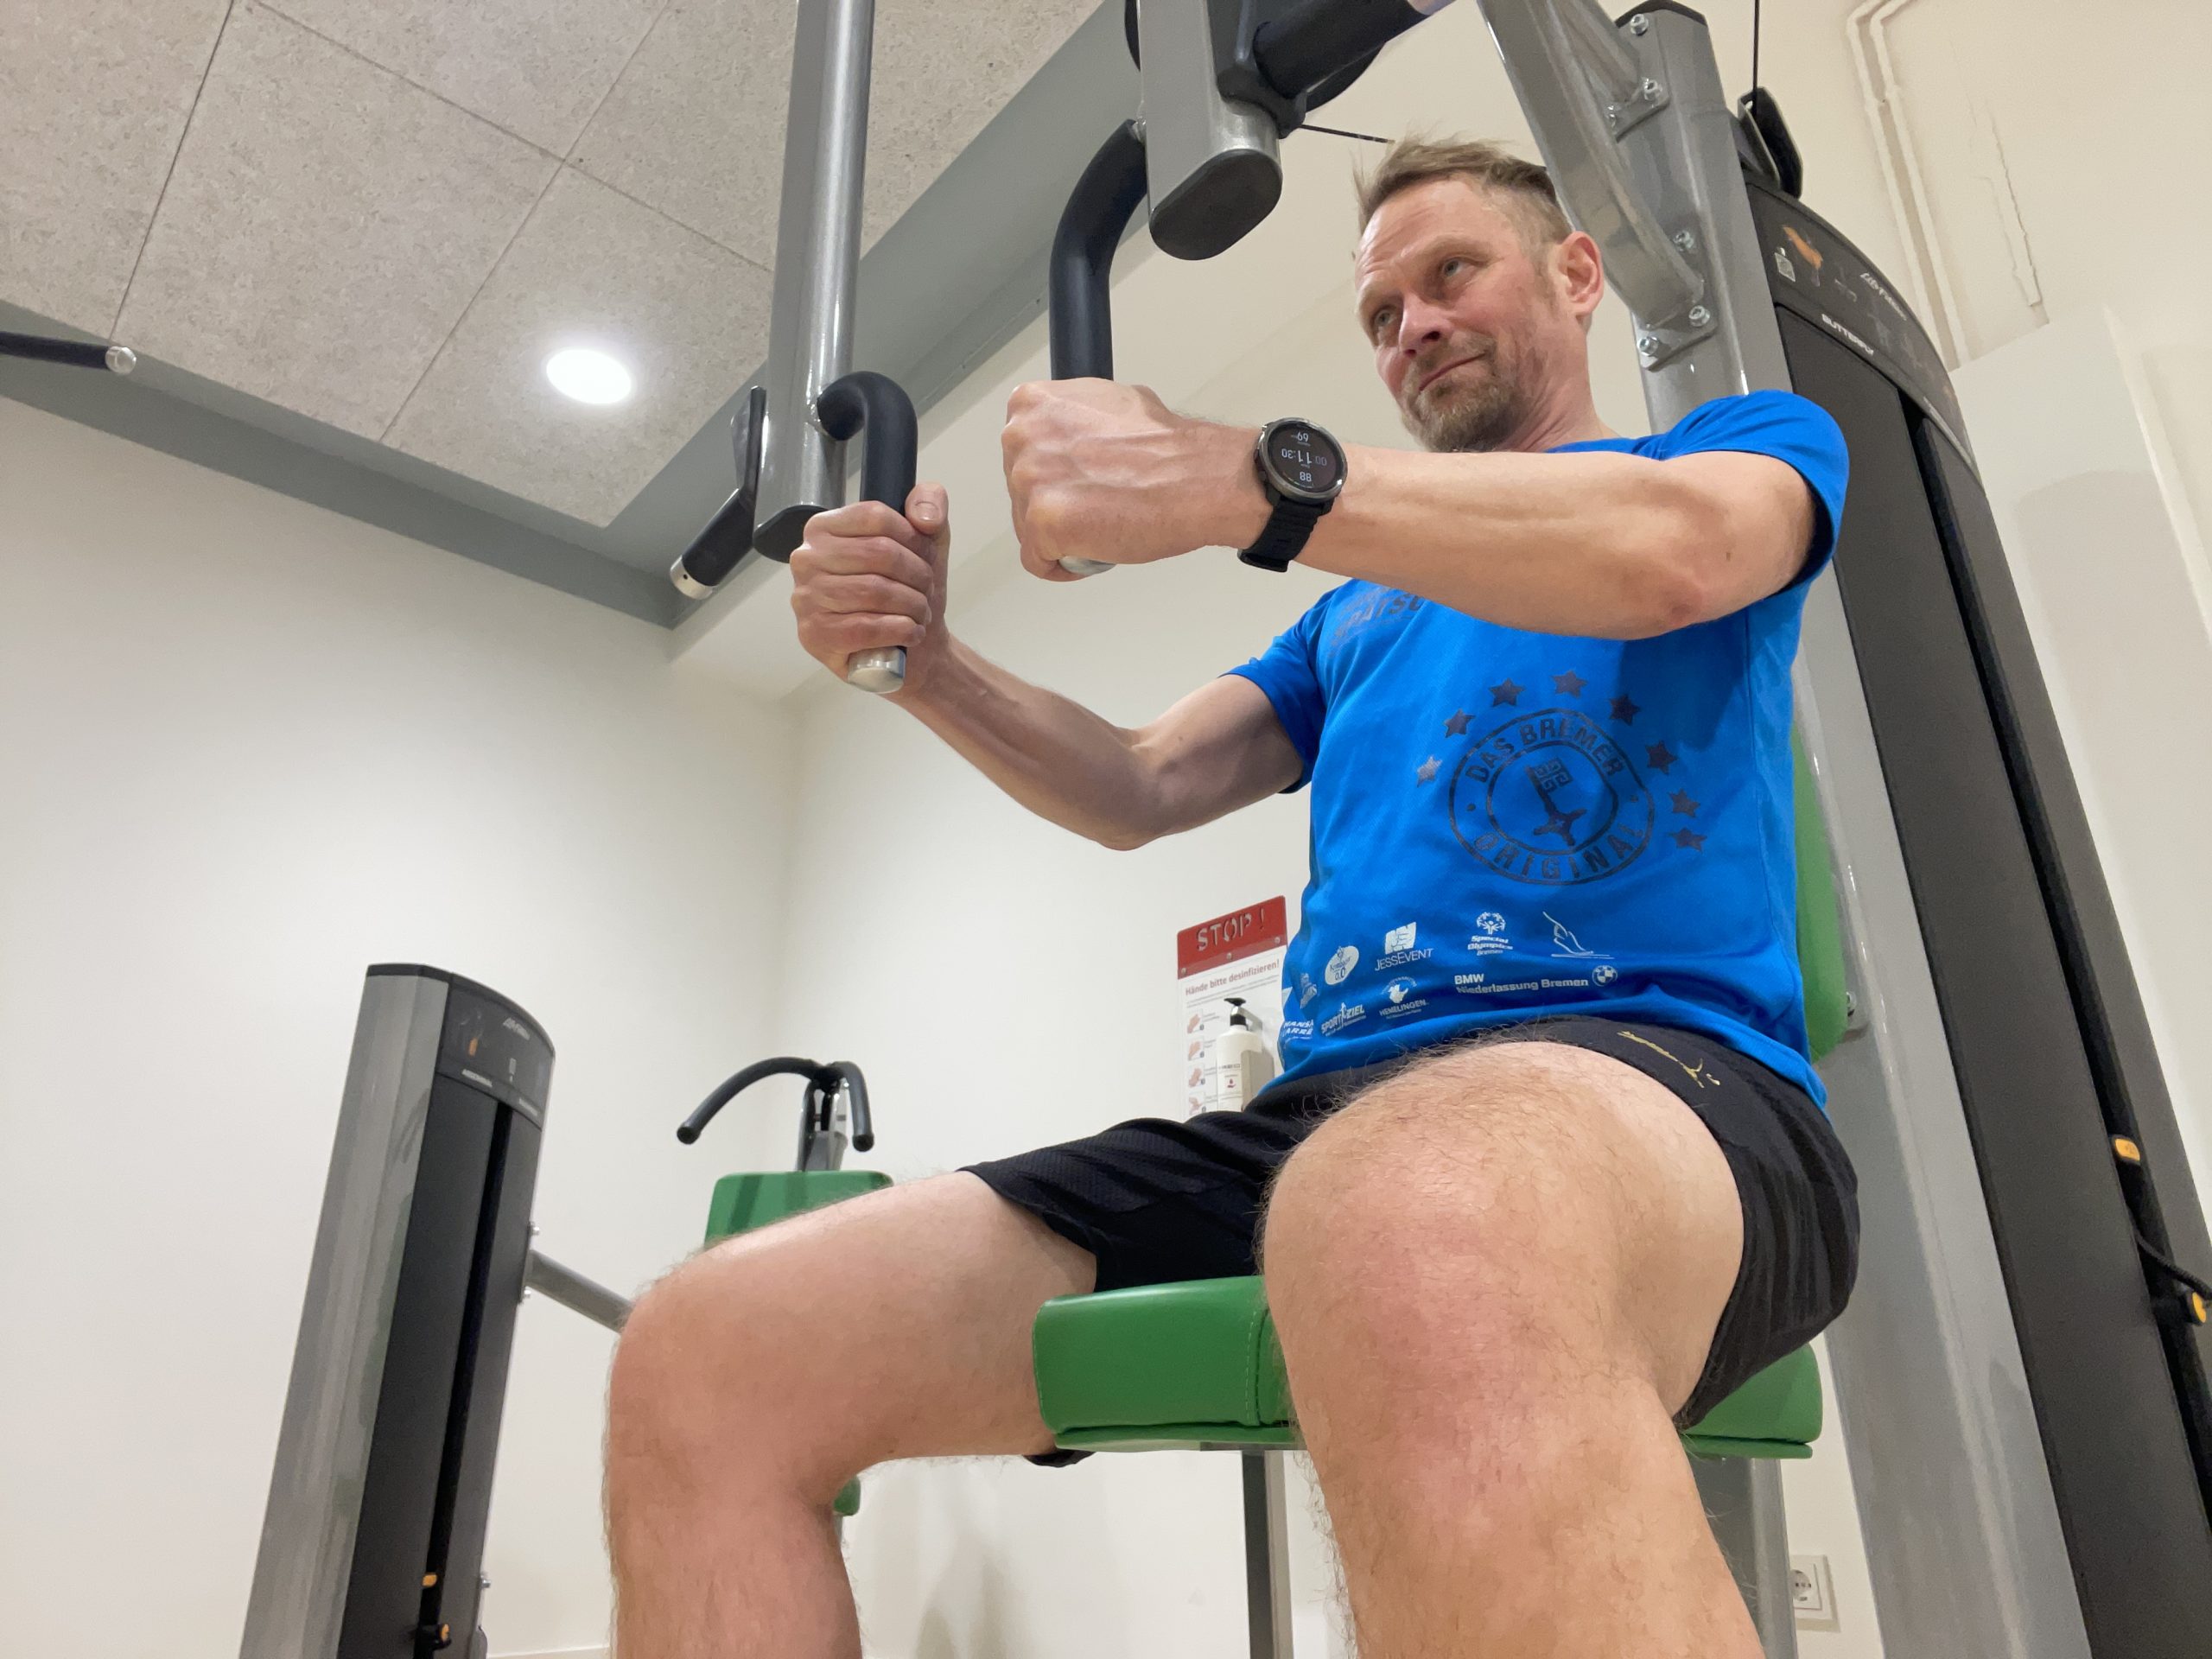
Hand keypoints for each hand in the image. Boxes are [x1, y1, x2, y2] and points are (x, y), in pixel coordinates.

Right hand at [790, 483, 951, 698]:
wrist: (912, 648)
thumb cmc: (907, 591)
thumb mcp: (927, 539)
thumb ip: (929, 504)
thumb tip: (924, 518)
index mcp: (824, 528)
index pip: (874, 516)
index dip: (913, 538)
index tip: (926, 557)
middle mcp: (807, 558)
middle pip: (879, 553)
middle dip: (917, 575)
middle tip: (925, 591)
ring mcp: (806, 597)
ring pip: (875, 591)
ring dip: (912, 605)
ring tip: (920, 613)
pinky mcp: (815, 635)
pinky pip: (866, 627)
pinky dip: (901, 630)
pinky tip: (910, 632)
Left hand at [1001, 380, 1267, 579]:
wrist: (1197, 479)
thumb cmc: (1165, 449)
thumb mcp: (1108, 403)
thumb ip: (1072, 418)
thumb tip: (1068, 435)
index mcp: (1032, 404)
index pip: (1021, 454)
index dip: (1055, 475)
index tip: (1079, 482)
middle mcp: (1022, 438)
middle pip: (1020, 492)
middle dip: (1057, 505)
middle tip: (1099, 504)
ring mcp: (1030, 481)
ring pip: (1028, 529)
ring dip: (1063, 536)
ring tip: (1106, 523)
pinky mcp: (1042, 524)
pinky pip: (1039, 562)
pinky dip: (1066, 566)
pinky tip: (1097, 551)